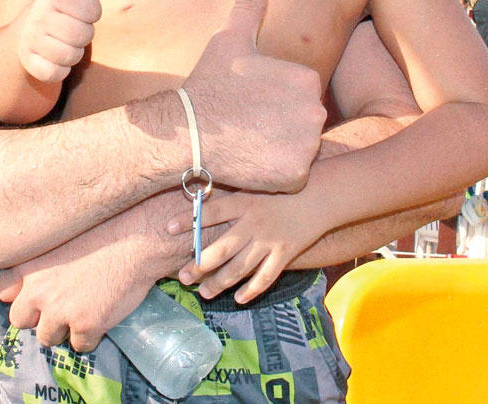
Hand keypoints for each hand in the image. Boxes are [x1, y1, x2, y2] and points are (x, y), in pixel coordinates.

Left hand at [0, 197, 171, 351]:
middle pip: (20, 320)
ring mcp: (60, 311)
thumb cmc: (103, 229)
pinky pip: (80, 345)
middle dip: (38, 317)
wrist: (137, 237)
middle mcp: (37, 290)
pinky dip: (90, 337)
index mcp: (27, 265)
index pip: (3, 292)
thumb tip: (33, 279)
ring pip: (48, 338)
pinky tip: (101, 317)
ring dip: (63, 330)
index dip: (19, 295)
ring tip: (83, 311)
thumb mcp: (60, 236)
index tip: (33, 294)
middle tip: (59, 306)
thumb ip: (40, 258)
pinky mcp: (85, 325)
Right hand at [17, 0, 102, 82]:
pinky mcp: (30, 64)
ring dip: (73, 52)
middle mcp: (39, 15)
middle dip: (83, 33)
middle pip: (84, 35)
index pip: (93, 10)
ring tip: (63, 40)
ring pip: (72, 55)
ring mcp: (32, 40)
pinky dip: (59, 70)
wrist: (27, 33)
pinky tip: (53, 57)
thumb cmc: (62, 2)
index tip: (79, 6)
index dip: (92, 11)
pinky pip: (57, 74)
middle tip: (71, 25)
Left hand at [169, 189, 324, 303]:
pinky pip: (266, 276)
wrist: (320, 196)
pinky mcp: (285, 253)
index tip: (167, 228)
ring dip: (220, 283)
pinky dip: (251, 289)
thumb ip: (231, 199)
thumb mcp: (254, 188)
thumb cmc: (280, 191)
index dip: (189, 220)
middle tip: (182, 277)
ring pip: (240, 267)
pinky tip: (238, 298)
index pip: (211, 211)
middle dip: (199, 265)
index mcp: (244, 202)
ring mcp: (269, 240)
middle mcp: (254, 222)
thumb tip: (199, 206)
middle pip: (222, 248)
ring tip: (204, 293)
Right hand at [184, 0, 324, 193]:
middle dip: (282, 125)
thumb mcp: (230, 40)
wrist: (186, 132)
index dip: (276, 101)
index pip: (302, 95)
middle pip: (306, 122)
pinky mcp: (294, 176)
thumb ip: (250, 5)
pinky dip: (277, 174)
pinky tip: (253, 161)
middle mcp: (315, 112)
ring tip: (250, 141)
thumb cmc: (208, 85)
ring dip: (281, 149)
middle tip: (250, 124)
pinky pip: (294, 176)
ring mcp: (306, 146)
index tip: (252, 102)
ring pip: (302, 149)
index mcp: (306, 79)